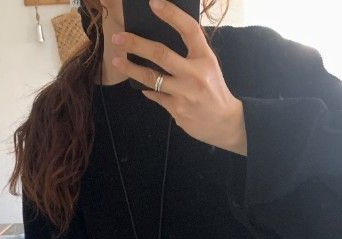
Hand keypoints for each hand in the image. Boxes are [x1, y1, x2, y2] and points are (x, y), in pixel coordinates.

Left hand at [110, 0, 247, 154]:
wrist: (224, 122)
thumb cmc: (214, 90)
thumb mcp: (209, 66)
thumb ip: (191, 53)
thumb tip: (161, 44)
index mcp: (205, 58)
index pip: (188, 30)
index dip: (171, 14)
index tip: (154, 3)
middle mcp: (195, 74)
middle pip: (161, 54)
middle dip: (136, 44)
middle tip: (118, 38)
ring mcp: (184, 94)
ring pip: (151, 78)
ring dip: (131, 68)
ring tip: (117, 60)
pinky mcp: (177, 110)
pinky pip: (156, 96)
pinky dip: (147, 90)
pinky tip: (141, 85)